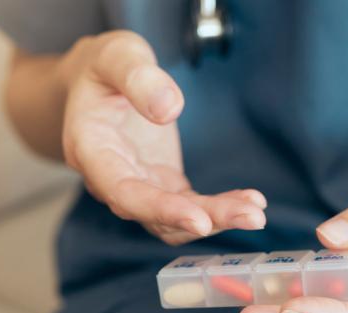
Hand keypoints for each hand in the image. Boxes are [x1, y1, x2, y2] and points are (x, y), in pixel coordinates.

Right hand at [58, 31, 266, 243]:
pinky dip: (218, 209)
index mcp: (91, 151)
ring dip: (216, 219)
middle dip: (203, 219)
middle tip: (251, 217)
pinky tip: (250, 202)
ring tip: (256, 213)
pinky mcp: (160, 185)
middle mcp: (110, 180)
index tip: (198, 220)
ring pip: (174, 220)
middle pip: (154, 215)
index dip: (160, 209)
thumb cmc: (104, 67)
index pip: (123, 192)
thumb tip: (169, 111)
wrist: (98, 81)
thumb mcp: (117, 56)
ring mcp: (137, 186)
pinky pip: (189, 207)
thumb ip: (139, 78)